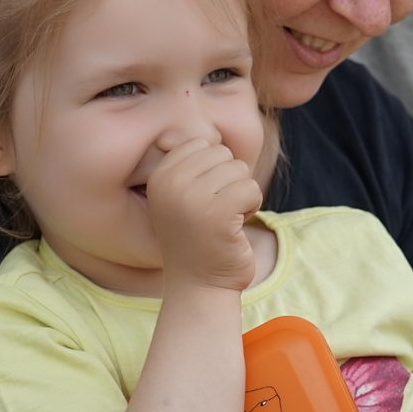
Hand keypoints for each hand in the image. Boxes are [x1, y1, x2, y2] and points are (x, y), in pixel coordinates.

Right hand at [144, 138, 260, 291]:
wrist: (199, 285)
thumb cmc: (198, 237)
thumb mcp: (182, 195)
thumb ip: (189, 164)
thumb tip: (191, 127)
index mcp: (160, 176)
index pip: (203, 144)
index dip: (213, 171)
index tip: (202, 200)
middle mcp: (170, 184)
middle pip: (223, 155)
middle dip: (229, 182)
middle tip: (215, 213)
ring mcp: (191, 199)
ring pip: (239, 170)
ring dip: (241, 196)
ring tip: (223, 221)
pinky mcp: (217, 215)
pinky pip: (251, 189)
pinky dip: (252, 207)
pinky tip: (234, 228)